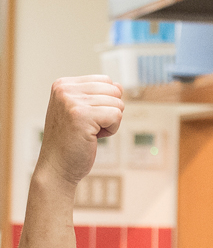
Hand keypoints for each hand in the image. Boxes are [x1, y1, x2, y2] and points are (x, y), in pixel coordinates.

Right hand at [35, 76, 123, 190]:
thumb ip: (98, 97)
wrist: (57, 166)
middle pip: (114, 91)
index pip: (105, 81)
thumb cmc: (71, 142)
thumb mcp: (83, 113)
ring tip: (90, 133)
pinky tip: (94, 137)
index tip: (89, 118)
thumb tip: (119, 86)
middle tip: (91, 127)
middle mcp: (65, 89)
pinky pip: (117, 115)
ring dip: (110, 123)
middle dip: (110, 112)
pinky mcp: (82, 115)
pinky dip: (112, 130)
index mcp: (63, 84)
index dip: (106, 103)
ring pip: (118, 104)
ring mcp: (72, 101)